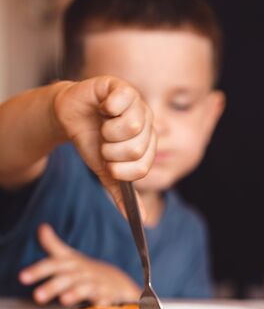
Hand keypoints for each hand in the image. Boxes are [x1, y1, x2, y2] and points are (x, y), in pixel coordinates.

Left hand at [19, 224, 140, 305]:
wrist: (118, 282)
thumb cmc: (88, 271)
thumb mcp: (71, 258)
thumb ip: (54, 245)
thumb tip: (42, 226)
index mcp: (73, 264)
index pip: (55, 264)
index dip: (39, 270)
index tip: (22, 278)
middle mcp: (84, 272)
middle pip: (68, 277)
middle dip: (53, 285)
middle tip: (37, 296)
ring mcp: (97, 283)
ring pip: (86, 287)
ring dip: (76, 292)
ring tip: (64, 299)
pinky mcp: (109, 295)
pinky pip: (106, 298)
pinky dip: (103, 301)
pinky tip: (98, 305)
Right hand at [53, 76, 157, 215]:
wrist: (70, 117)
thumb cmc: (92, 142)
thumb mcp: (106, 172)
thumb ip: (122, 195)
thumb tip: (142, 221)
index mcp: (148, 143)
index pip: (143, 167)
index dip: (121, 170)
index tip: (108, 165)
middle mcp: (147, 123)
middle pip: (137, 148)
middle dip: (111, 151)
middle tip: (104, 142)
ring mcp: (137, 103)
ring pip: (132, 127)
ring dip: (107, 132)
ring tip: (103, 125)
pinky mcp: (121, 87)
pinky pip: (122, 101)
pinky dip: (106, 108)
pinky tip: (103, 107)